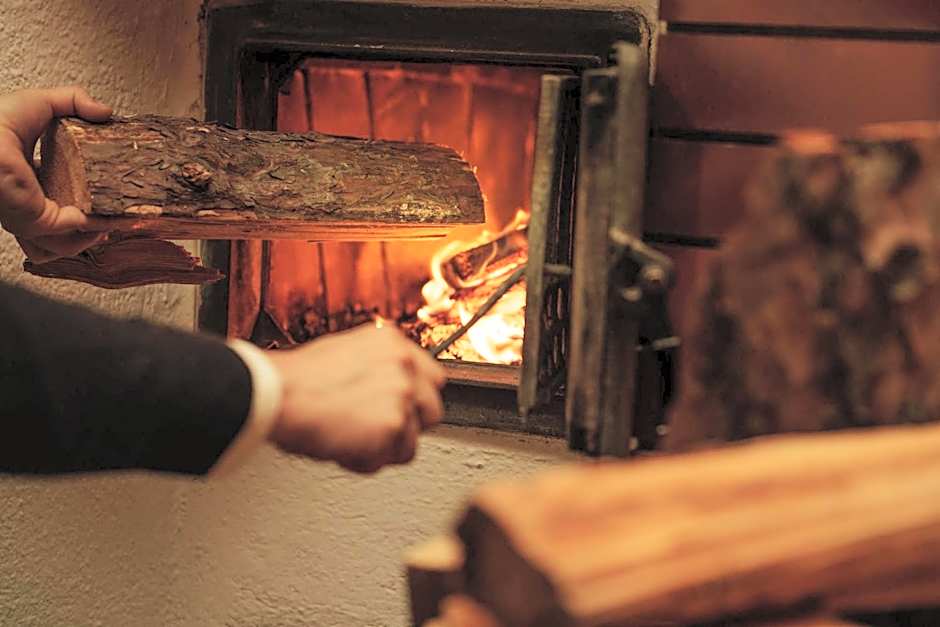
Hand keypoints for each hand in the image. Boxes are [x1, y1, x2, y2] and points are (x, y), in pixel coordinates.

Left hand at [0, 87, 112, 262]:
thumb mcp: (41, 103)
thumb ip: (74, 101)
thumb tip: (105, 111)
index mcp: (26, 180)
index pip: (53, 204)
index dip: (78, 207)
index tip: (101, 202)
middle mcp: (26, 203)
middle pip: (56, 234)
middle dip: (86, 234)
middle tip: (110, 222)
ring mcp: (31, 216)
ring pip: (61, 245)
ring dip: (88, 239)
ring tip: (108, 226)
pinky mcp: (39, 220)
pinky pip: (71, 233)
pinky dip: (89, 229)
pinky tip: (101, 219)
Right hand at [265, 324, 446, 473]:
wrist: (277, 394)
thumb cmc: (297, 380)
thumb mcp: (343, 353)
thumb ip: (374, 367)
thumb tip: (382, 387)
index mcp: (392, 342)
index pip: (431, 378)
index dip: (413, 401)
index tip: (398, 411)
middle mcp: (404, 364)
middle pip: (432, 410)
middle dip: (407, 427)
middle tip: (373, 431)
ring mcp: (402, 393)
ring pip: (413, 441)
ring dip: (383, 448)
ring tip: (350, 438)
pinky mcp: (394, 425)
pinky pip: (391, 459)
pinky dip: (367, 461)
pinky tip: (344, 447)